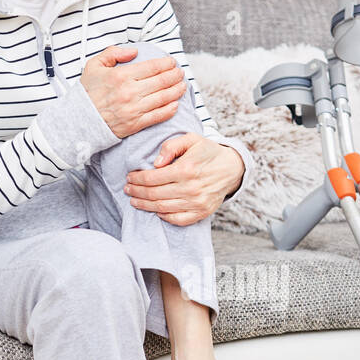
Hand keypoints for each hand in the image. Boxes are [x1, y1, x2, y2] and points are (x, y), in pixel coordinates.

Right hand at [79, 43, 186, 136]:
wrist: (81, 120)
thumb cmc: (88, 92)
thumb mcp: (94, 65)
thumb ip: (113, 53)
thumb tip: (134, 51)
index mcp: (121, 76)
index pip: (152, 67)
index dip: (166, 63)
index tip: (172, 62)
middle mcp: (130, 92)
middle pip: (162, 81)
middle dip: (175, 75)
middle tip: (180, 73)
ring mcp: (134, 109)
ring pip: (163, 98)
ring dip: (177, 91)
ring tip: (182, 86)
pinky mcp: (136, 124)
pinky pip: (158, 116)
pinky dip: (170, 109)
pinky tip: (176, 104)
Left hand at [124, 134, 244, 223]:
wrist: (231, 168)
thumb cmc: (208, 152)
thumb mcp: (191, 139)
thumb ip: (170, 146)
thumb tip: (156, 163)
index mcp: (185, 169)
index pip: (152, 178)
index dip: (137, 179)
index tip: (129, 177)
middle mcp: (190, 188)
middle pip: (154, 194)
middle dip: (137, 192)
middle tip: (127, 189)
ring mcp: (196, 202)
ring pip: (162, 208)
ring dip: (145, 205)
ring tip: (135, 201)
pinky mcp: (201, 212)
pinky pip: (178, 219)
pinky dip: (164, 216)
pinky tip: (155, 210)